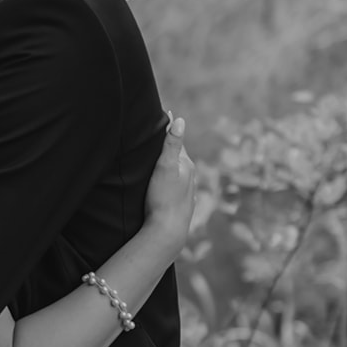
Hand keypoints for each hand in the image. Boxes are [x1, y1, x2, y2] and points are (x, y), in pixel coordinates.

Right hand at [144, 116, 195, 255]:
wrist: (167, 231)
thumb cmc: (163, 198)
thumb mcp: (166, 167)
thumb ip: (172, 144)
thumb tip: (180, 119)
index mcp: (186, 164)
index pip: (177, 141)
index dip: (168, 130)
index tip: (161, 115)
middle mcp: (190, 176)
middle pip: (178, 156)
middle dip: (169, 147)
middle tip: (156, 135)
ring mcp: (187, 191)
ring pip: (178, 172)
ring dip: (170, 164)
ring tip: (159, 158)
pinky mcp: (181, 204)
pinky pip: (176, 186)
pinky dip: (170, 180)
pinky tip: (165, 183)